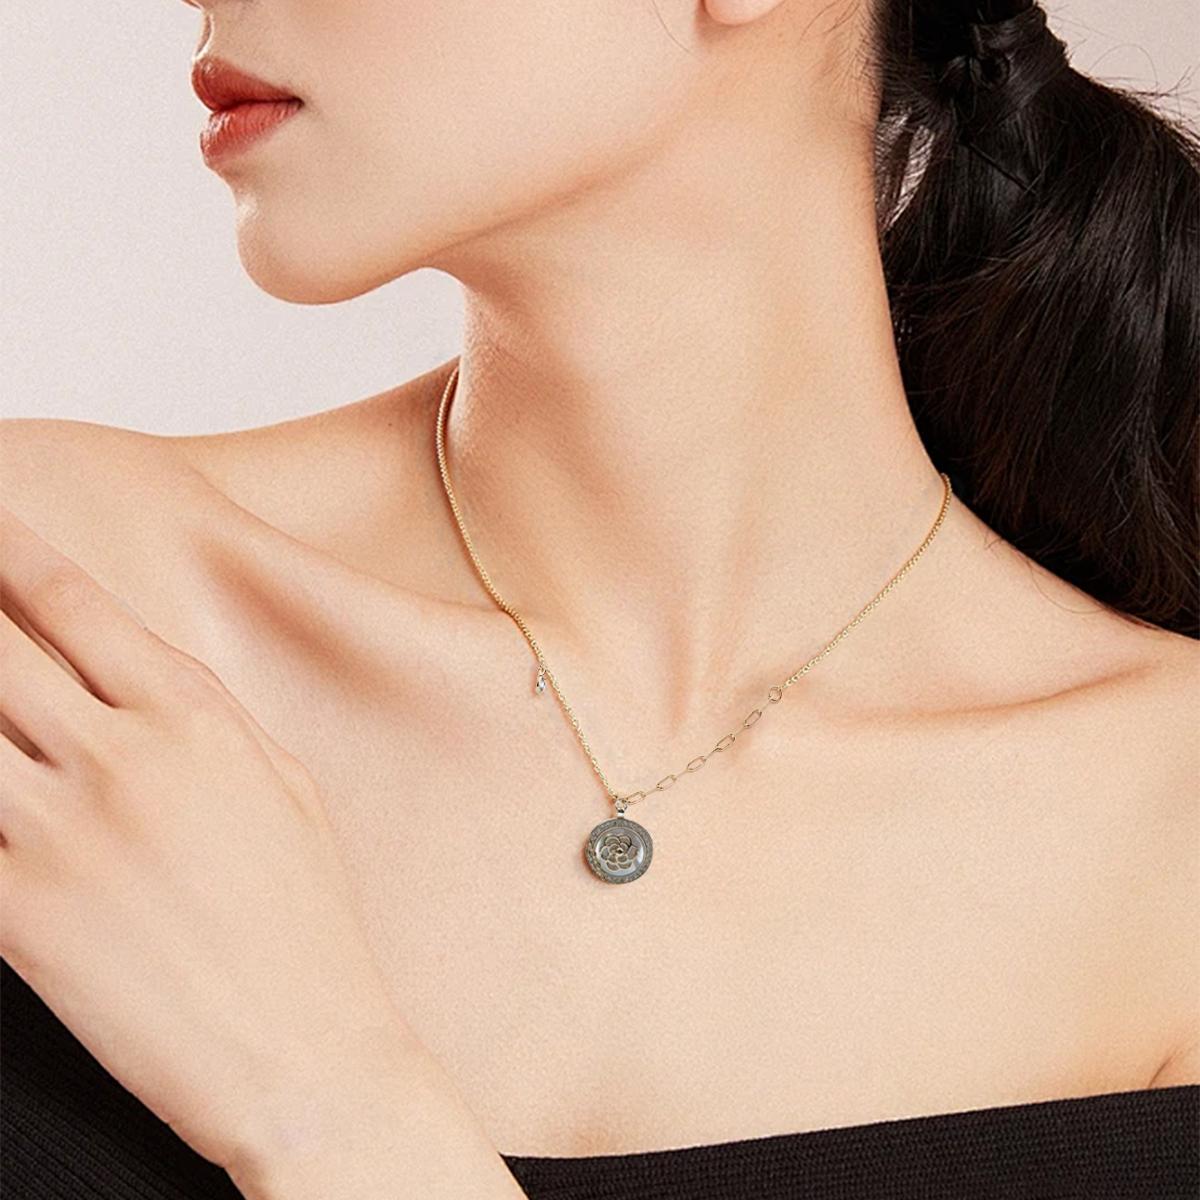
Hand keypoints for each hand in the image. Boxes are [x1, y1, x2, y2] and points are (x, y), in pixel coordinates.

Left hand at [0, 504, 421, 1172]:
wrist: (305, 1051)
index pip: (78, 605)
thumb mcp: (287, 790)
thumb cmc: (306, 923)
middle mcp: (124, 757)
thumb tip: (148, 678)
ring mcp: (59, 831)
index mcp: (197, 720)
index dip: (14, 552)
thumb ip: (213, 722)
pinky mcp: (14, 912)